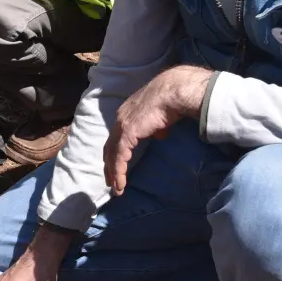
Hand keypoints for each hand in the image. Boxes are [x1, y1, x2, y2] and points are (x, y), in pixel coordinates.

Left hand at [104, 65, 211, 195]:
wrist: (172, 92)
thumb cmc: (170, 101)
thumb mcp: (160, 117)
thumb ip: (156, 127)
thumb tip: (158, 135)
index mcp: (126, 115)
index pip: (116, 138)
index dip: (115, 153)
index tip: (116, 166)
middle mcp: (119, 120)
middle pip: (109, 147)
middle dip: (110, 165)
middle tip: (111, 181)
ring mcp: (121, 126)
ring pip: (112, 155)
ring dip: (113, 173)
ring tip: (116, 188)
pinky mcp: (127, 134)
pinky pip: (119, 157)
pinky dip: (119, 171)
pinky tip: (120, 183)